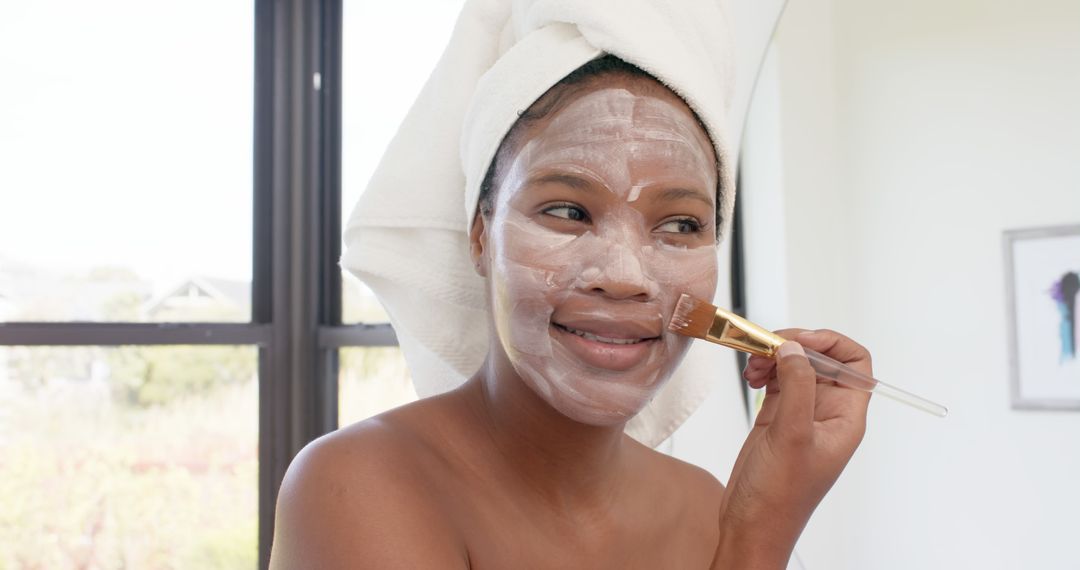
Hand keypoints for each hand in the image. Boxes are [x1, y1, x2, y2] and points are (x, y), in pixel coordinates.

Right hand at [714, 329, 872, 568]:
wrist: (752, 525)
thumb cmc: (780, 496)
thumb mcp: (791, 436)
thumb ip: (796, 386)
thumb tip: (795, 349)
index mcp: (845, 418)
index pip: (856, 364)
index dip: (833, 344)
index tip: (802, 341)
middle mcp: (826, 413)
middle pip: (822, 360)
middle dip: (796, 347)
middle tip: (767, 345)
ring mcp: (801, 415)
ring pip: (796, 367)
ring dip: (775, 357)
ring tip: (753, 364)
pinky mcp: (777, 418)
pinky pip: (777, 381)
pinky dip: (763, 371)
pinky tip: (751, 376)